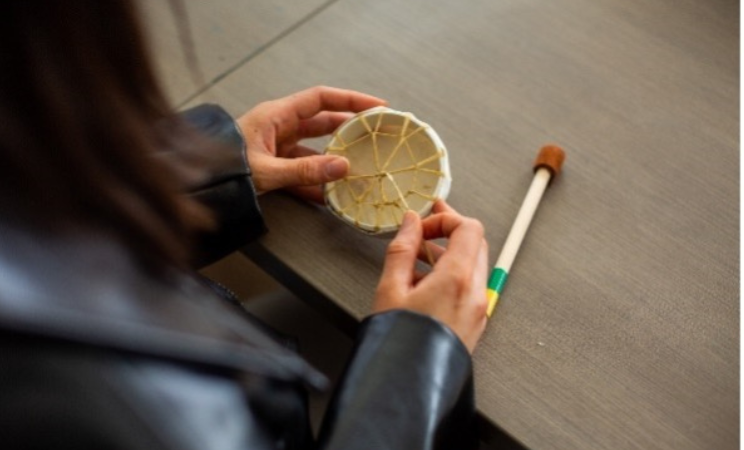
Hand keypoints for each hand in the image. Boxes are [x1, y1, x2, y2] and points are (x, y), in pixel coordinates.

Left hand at [236, 86, 386, 202]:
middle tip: (376, 136)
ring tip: (358, 170)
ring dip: (335, 161)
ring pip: (316, 150)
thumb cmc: (221, 167)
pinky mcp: (274, 167)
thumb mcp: (266, 169)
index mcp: (277, 115)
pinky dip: (317, 183)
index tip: (377, 106)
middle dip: (350, 129)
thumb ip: (304, 170)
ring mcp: (278, 147)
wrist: (196, 184)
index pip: (322, 99)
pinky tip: (331, 196)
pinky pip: (303, 172)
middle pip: (324, 123)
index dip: (351, 100)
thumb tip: (342, 167)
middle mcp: (279, 127)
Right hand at [373, 201, 488, 352]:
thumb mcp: (390, 289)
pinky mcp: (474, 321)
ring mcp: (478, 308)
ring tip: (419, 256)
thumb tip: (411, 223)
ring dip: (451, 251)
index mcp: (457, 279)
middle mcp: (475, 293)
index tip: (421, 225)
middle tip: (425, 226)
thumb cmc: (400, 343)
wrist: (410, 385)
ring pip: (475, 263)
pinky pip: (471, 285)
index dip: (445, 218)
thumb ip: (402, 249)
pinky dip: (454, 272)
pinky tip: (427, 279)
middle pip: (476, 242)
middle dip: (450, 230)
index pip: (468, 227)